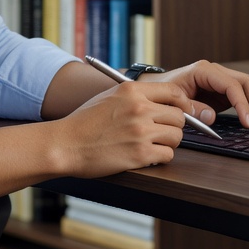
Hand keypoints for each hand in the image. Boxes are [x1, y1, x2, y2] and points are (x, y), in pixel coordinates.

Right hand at [53, 81, 198, 177]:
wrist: (65, 144)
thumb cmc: (84, 122)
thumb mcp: (110, 97)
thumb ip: (136, 96)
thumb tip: (163, 101)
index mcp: (132, 91)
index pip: (174, 92)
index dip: (183, 103)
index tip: (182, 111)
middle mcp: (139, 108)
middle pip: (179, 117)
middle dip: (173, 126)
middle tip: (161, 132)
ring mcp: (141, 132)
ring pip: (176, 137)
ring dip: (167, 143)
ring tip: (151, 145)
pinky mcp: (140, 154)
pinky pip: (167, 155)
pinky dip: (160, 157)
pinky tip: (146, 155)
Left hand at [140, 60, 248, 128]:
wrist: (155, 89)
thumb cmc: (162, 92)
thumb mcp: (173, 100)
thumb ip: (192, 107)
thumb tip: (212, 116)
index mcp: (203, 70)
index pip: (231, 84)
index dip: (242, 103)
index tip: (247, 122)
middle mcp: (215, 72)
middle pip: (246, 81)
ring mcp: (221, 80)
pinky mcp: (223, 91)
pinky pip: (243, 95)